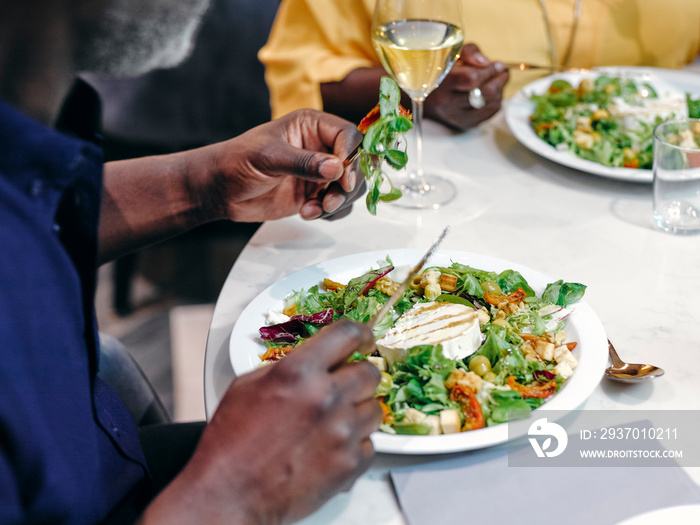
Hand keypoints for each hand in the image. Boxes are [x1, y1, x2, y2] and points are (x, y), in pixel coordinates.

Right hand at [144, 321, 381, 523]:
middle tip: (346, 385)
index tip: (364, 339)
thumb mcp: (247, 386)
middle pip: (370, 372)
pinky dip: (355, 445)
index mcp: (299, 372)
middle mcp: (326, 397)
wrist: (229, 494)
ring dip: (358, 411)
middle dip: (359, 376)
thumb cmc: (231, 442)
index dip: (360, 333)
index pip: (347, 334)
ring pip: (375, 409)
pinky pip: (370, 444)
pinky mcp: (349, 464)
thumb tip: (314, 362)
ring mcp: (342, 432)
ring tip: (334, 422)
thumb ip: (287, 368)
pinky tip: (332, 448)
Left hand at [195, 109, 364, 221]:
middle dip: (347, 185)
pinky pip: (338, 206)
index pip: (349, 135)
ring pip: (350, 188)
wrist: (221, 190)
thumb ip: (304, 162)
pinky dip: (329, 213)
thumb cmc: (238, 161)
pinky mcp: (315, 194)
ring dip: (339, 202)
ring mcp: (320, 173)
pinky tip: (307, 213)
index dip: (352, 156)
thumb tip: (337, 168)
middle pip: (356, 164)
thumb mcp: (269, 157)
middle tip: (329, 199)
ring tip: (317, 209)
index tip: (341, 176)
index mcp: (312, 126)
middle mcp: (321, 147)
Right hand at [424, 43, 508, 130]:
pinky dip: (496, 100)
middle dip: (499, 79)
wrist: (428, 100)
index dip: (488, 70)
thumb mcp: (452, 56)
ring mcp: (458, 117)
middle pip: (485, 93)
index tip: (497, 64)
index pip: (471, 79)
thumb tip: (486, 62)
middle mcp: (448, 104)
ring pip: (491, 103)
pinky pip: (491, 112)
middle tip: (502, 71)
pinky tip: (491, 92)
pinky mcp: (466, 125)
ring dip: (500, 89)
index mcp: (441, 84)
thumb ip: (469, 52)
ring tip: (497, 80)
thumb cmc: (442, 73)